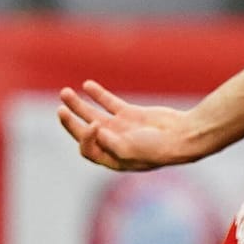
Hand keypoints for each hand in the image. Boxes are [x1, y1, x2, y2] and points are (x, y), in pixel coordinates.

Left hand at [56, 80, 199, 170]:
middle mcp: (115, 144)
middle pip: (85, 131)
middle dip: (71, 120)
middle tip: (60, 108)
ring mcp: (122, 128)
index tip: (96, 125)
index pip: (87, 148)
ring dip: (78, 104)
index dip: (84, 136)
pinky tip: (87, 85)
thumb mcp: (130, 151)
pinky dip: (98, 94)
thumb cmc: (158, 149)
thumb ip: (109, 143)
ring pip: (93, 114)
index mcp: (113, 158)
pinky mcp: (131, 114)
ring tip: (64, 92)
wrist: (183, 135)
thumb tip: (93, 128)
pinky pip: (109, 102)